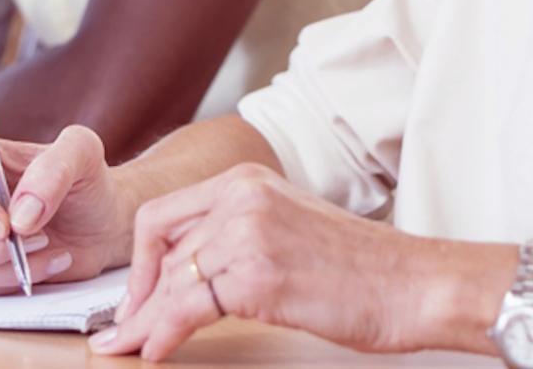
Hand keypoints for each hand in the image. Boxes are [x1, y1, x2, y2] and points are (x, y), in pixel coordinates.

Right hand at [0, 124, 133, 296]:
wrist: (103, 222)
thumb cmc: (86, 180)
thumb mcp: (82, 153)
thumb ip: (53, 170)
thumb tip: (20, 216)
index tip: (0, 222)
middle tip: (37, 236)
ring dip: (7, 265)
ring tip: (49, 246)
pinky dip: (14, 281)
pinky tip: (48, 262)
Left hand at [90, 166, 448, 360]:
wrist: (413, 283)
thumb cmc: (361, 269)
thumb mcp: (289, 230)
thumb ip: (239, 237)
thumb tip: (187, 277)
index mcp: (248, 180)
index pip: (165, 215)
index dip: (139, 262)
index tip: (133, 297)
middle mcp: (242, 195)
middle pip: (159, 246)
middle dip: (134, 295)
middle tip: (119, 330)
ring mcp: (248, 232)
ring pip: (170, 280)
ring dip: (142, 321)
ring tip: (125, 348)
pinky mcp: (257, 274)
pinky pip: (188, 306)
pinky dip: (162, 332)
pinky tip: (155, 351)